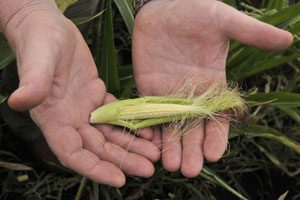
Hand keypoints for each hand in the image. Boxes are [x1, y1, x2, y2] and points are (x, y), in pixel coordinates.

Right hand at [2, 1, 158, 186]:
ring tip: (155, 153)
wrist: (49, 28)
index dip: (95, 169)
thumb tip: (19, 101)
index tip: (119, 179)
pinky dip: (131, 123)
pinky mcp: (97, 95)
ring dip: (132, 145)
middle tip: (149, 168)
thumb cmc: (39, 41)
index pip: (73, 153)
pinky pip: (117, 114)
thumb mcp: (37, 60)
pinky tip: (148, 129)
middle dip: (123, 160)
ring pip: (111, 134)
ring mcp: (85, 108)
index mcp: (53, 118)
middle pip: (99, 148)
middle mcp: (71, 119)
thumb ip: (33, 82)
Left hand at [132, 0, 292, 176]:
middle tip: (190, 169)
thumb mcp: (225, 22)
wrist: (165, 6)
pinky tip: (148, 144)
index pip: (217, 119)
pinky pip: (148, 114)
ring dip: (170, 146)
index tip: (215, 154)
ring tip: (171, 166)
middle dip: (192, 150)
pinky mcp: (148, 89)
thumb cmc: (196, 12)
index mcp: (212, 87)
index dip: (217, 137)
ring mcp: (168, 94)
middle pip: (193, 130)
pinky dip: (149, 129)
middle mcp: (191, 96)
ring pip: (171, 127)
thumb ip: (252, 34)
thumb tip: (287, 40)